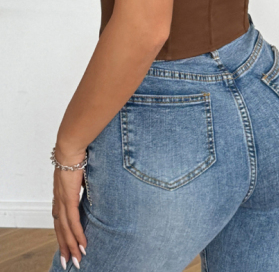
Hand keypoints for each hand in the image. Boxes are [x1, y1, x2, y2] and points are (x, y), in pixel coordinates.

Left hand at [52, 145, 87, 269]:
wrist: (70, 146)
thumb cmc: (76, 154)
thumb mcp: (80, 172)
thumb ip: (83, 182)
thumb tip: (91, 185)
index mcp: (60, 193)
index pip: (59, 219)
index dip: (62, 233)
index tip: (67, 244)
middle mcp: (58, 199)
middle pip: (60, 228)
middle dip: (65, 246)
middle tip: (68, 262)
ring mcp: (62, 199)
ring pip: (66, 229)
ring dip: (71, 246)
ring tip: (77, 259)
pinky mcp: (69, 198)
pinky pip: (73, 221)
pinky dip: (77, 234)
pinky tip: (82, 244)